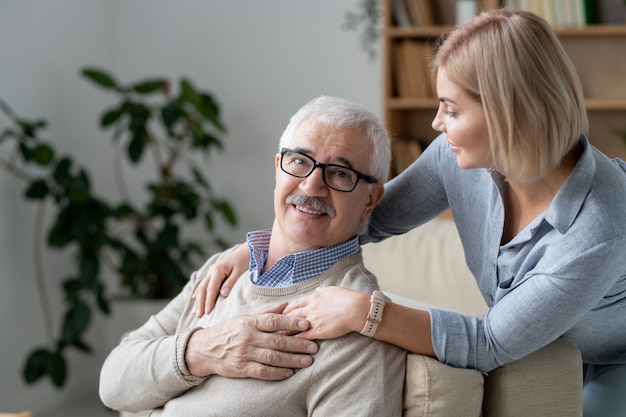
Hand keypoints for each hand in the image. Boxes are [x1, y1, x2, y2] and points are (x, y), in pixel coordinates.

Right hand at [185, 303, 318, 379]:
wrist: (205, 349)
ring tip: (308, 361)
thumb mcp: (246, 317)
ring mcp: (245, 353)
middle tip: (314, 347)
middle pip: (277, 341)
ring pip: (273, 357)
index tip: (307, 325)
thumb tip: (286, 304)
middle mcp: (248, 337)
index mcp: (250, 322)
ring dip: (292, 360)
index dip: (291, 323)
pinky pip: (262, 371)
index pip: (274, 320)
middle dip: (298, 344)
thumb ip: (267, 312)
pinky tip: (290, 372)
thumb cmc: (230, 330)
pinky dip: (277, 373)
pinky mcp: (242, 368)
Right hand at [192, 243, 249, 316]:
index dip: (208, 301)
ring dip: (198, 300)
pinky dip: (199, 292)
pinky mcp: (213, 272)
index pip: (211, 289)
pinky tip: (195, 299)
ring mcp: (211, 271)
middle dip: (200, 303)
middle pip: (203, 289)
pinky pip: (204, 284)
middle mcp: (212, 270)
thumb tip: (223, 295)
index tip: (207, 312)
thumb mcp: (239, 272)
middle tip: (198, 316)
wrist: (246, 250)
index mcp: (218, 270)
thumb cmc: (244, 261)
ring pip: (202, 287)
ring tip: (195, 312)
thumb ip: (230, 283)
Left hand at [282, 287, 369, 340]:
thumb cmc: (348, 298)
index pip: (295, 303)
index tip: (282, 312)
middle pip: (291, 314)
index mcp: (314, 298)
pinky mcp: (317, 331)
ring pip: (293, 325)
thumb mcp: (333, 290)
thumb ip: (322, 291)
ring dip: (284, 331)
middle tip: (274, 325)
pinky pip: (302, 336)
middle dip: (281, 320)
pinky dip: (294, 340)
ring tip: (277, 336)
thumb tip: (317, 291)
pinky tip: (289, 344)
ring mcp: (313, 320)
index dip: (287, 309)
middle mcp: (310, 308)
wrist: (356, 309)